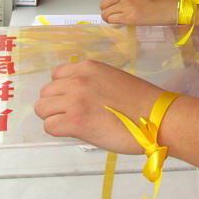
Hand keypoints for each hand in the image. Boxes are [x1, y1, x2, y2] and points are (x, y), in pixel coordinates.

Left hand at [35, 60, 161, 152]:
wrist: (155, 116)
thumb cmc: (140, 100)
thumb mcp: (112, 78)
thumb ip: (91, 82)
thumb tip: (78, 96)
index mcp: (88, 67)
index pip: (56, 75)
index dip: (62, 90)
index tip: (73, 100)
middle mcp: (78, 80)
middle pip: (46, 92)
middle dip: (55, 104)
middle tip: (72, 115)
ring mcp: (75, 100)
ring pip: (43, 109)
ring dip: (54, 117)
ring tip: (73, 124)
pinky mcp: (75, 122)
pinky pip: (50, 126)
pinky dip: (59, 130)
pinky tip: (76, 131)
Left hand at [100, 0, 176, 25]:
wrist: (177, 5)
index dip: (114, 1)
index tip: (120, 6)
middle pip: (105, 3)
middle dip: (109, 9)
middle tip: (119, 14)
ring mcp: (126, 3)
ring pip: (106, 13)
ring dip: (111, 17)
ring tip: (121, 19)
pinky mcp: (129, 16)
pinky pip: (111, 20)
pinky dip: (115, 23)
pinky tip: (123, 22)